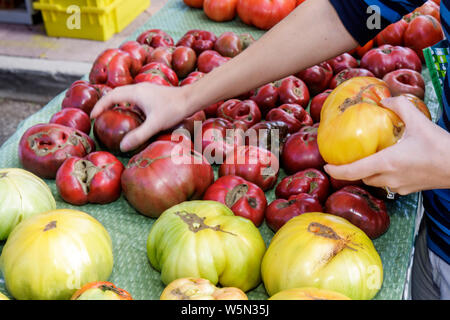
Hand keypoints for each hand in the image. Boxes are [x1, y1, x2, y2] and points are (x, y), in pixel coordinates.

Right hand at [90, 82, 191, 152]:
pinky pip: (133, 97)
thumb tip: (123, 147)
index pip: (110, 96)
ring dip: (116, 102)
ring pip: (125, 94)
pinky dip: (126, 104)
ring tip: (111, 115)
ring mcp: (145, 90)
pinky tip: (131, 115)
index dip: (99, 106)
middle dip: (105, 103)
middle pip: (116, 93)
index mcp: (135, 93)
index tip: (92, 116)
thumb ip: (139, 135)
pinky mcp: (152, 93)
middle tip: (98, 116)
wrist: (190, 99)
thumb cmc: (173, 109)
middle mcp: (138, 88)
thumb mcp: (155, 124)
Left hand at [324, 95, 449, 194]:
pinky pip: (390, 184)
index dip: (336, 171)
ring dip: (370, 172)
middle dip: (354, 169)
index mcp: (386, 163)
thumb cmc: (441, 147)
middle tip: (350, 156)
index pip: (352, 172)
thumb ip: (399, 106)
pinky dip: (385, 175)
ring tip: (372, 157)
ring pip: (376, 181)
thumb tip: (384, 99)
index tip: (327, 166)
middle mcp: (388, 178)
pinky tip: (393, 163)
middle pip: (362, 177)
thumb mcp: (419, 121)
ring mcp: (399, 187)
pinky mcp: (409, 190)